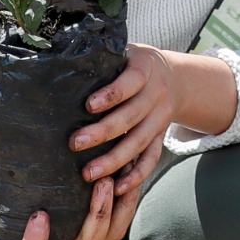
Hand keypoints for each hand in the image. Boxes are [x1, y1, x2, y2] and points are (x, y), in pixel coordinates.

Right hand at [0, 129, 141, 239]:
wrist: (34, 211)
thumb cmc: (9, 203)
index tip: (39, 215)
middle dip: (95, 216)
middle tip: (100, 182)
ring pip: (108, 238)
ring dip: (116, 206)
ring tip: (118, 173)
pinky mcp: (106, 239)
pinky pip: (122, 224)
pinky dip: (127, 201)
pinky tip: (130, 174)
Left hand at [69, 42, 237, 194]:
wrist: (176, 77)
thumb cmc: (136, 63)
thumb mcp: (125, 52)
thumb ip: (103, 58)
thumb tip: (62, 62)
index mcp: (145, 69)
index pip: (130, 82)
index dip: (111, 94)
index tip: (88, 105)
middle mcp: (156, 94)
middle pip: (131, 116)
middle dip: (103, 132)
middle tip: (76, 143)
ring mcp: (161, 118)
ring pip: (140, 141)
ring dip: (115, 159)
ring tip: (89, 173)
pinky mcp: (161, 136)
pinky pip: (152, 158)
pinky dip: (137, 175)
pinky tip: (119, 188)